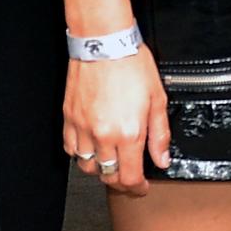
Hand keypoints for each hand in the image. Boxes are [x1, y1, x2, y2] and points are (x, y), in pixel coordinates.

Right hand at [64, 52, 170, 196]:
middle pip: (107, 176)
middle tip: (129, 178)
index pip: (129, 177)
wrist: (104, 42)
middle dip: (120, 182)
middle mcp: (103, 135)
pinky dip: (81, 153)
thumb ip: (160, 134)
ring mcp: (82, 127)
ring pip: (87, 165)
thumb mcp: (158, 99)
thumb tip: (162, 158)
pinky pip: (70, 148)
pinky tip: (91, 147)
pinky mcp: (69, 117)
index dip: (136, 189)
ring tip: (111, 161)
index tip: (141, 188)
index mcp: (128, 133)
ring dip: (100, 169)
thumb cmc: (131, 64)